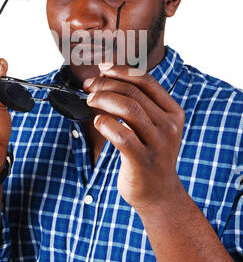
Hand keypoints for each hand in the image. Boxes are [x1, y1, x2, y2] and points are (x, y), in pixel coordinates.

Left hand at [83, 63, 184, 213]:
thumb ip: (139, 104)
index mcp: (173, 112)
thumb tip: (107, 77)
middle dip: (106, 84)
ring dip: (104, 99)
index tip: (103, 68)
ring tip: (90, 100)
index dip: (122, 71)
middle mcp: (168, 126)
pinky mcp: (143, 161)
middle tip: (89, 86)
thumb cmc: (150, 154)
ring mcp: (158, 144)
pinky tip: (97, 122)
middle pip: (134, 92)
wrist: (159, 194)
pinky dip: (105, 124)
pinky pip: (122, 135)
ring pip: (129, 108)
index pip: (147, 81)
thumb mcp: (154, 126)